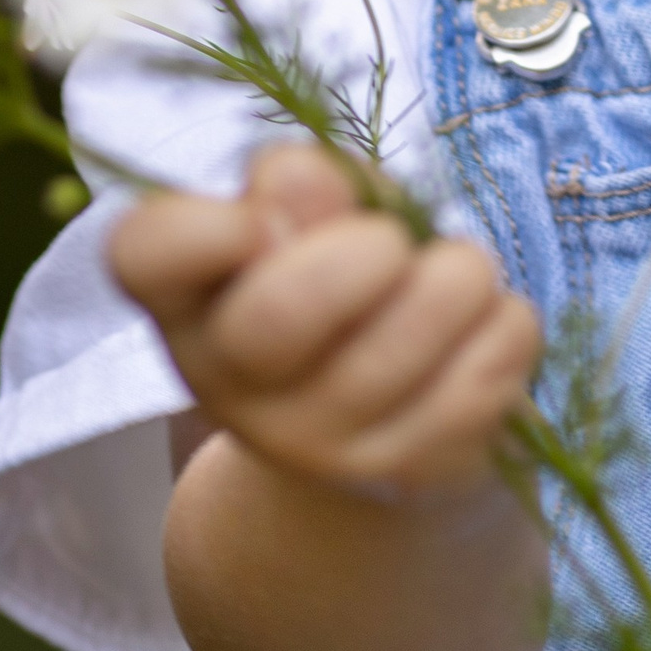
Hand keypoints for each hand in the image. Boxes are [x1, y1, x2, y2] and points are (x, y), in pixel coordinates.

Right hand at [107, 142, 543, 501]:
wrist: (377, 449)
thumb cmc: (339, 292)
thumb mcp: (307, 225)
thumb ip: (304, 184)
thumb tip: (303, 179)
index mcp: (187, 301)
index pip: (145, 253)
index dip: (209, 226)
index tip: (263, 221)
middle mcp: (232, 385)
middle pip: (280, 310)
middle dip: (367, 249)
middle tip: (390, 246)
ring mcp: (321, 445)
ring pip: (420, 321)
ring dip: (459, 274)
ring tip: (453, 281)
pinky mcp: (414, 471)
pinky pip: (493, 359)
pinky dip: (505, 323)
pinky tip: (479, 333)